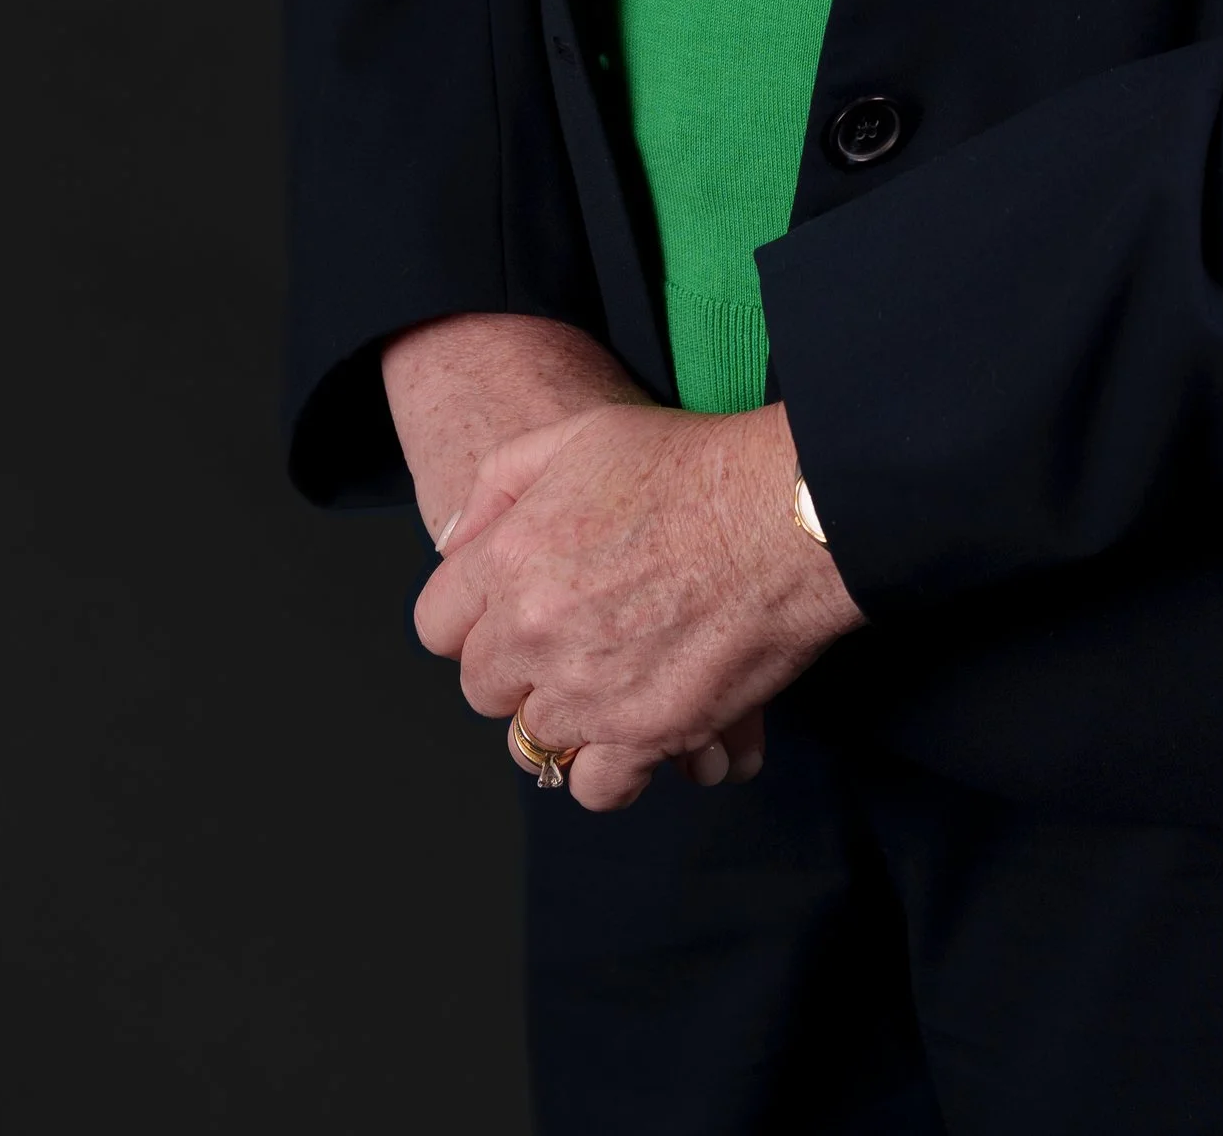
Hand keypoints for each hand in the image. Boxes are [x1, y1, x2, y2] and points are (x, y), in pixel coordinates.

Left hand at [383, 315, 760, 795]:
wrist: (785, 514)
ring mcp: (587, 691)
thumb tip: (455, 541)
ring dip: (564, 717)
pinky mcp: (645, 734)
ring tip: (609, 685)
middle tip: (572, 641)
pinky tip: (634, 735)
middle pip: (484, 689)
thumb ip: (499, 483)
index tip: (511, 612)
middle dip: (519, 668)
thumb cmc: (696, 466)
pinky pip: (594, 787)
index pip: (437, 626)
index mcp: (510, 560)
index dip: (472, 618)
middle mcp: (534, 632)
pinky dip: (610, 770)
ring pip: (533, 741)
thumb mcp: (582, 436)